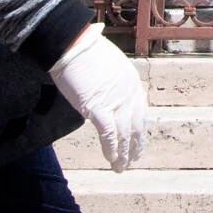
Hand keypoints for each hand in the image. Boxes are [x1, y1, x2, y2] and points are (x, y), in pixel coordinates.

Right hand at [48, 23, 150, 169]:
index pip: (140, 110)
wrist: (72, 44)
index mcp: (132, 81)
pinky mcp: (99, 108)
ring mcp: (115, 101)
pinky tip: (112, 160)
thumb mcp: (109, 63)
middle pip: (136, 125)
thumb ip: (112, 80)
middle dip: (136, 145)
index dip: (140, 128)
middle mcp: (129, 93)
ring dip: (124, 153)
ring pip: (125, 134)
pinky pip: (109, 134)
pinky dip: (112, 149)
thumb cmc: (84, 50)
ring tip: (122, 167)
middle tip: (134, 159)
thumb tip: (106, 92)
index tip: (139, 140)